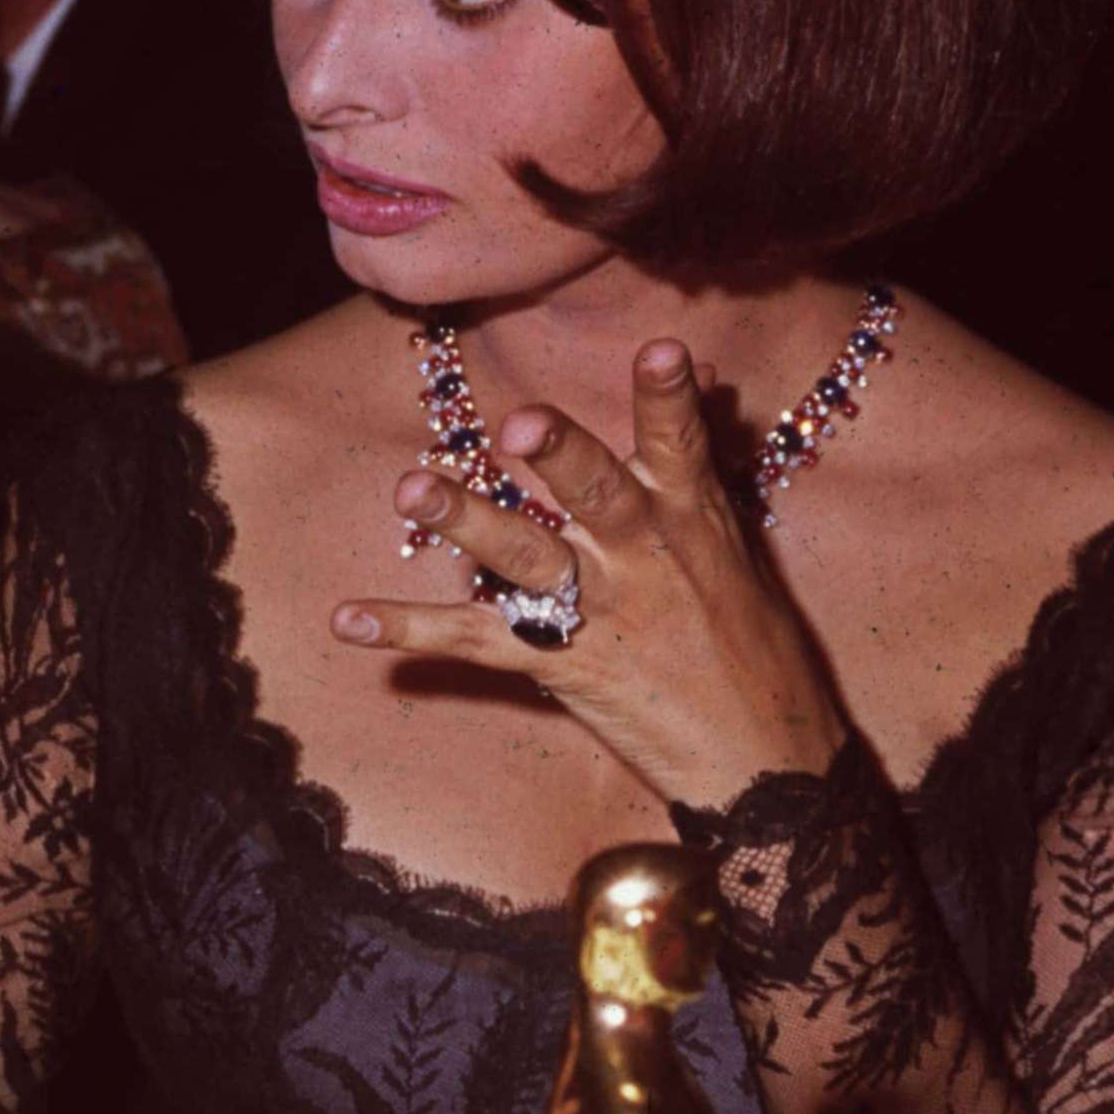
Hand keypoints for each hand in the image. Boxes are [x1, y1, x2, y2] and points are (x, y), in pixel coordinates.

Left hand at [330, 340, 850, 809]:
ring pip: (526, 556)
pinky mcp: (564, 665)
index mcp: (691, 521)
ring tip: (410, 488)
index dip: (668, 398)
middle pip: (596, 493)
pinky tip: (347, 619)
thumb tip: (683, 400)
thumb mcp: (734, 557)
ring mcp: (601, 612)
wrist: (766, 765)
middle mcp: (643, 557)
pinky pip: (475, 642)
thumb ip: (688, 485)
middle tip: (520, 421)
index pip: (681, 447)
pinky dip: (408, 629)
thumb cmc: (755, 651)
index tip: (659, 348)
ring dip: (465, 520)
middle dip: (561, 457)